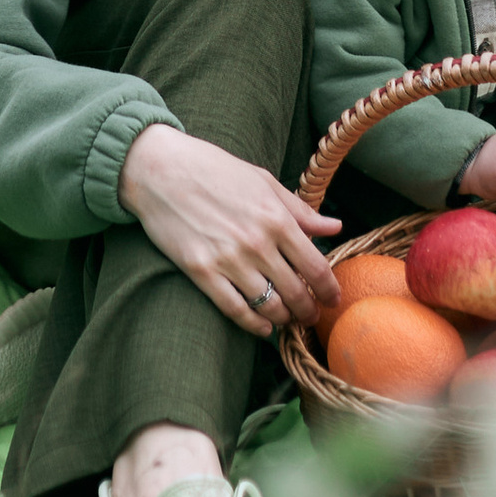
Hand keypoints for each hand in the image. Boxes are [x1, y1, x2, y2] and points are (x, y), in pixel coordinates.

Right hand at [118, 123, 341, 335]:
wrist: (160, 170)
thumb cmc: (213, 169)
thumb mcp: (262, 181)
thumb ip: (299, 209)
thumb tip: (335, 227)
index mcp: (276, 218)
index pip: (315, 266)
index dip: (328, 289)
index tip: (333, 298)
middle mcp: (256, 242)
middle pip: (295, 292)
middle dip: (308, 310)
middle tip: (311, 316)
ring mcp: (228, 259)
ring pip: (269, 306)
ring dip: (283, 318)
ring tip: (287, 318)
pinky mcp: (201, 271)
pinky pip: (235, 310)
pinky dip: (254, 325)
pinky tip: (263, 327)